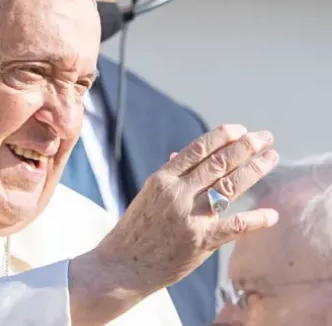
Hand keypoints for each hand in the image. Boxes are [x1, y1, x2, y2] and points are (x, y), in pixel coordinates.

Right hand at [102, 124, 278, 289]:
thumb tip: (181, 154)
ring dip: (255, 170)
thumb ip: (168, 177)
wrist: (122, 265)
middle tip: (265, 137)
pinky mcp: (200, 241)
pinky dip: (256, 220)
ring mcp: (190, 217)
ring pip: (230, 186)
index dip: (222, 137)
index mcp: (161, 179)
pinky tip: (272, 214)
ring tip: (271, 158)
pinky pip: (235, 226)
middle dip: (246, 147)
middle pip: (219, 164)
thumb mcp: (147, 196)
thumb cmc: (135, 229)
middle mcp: (176, 194)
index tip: (240, 129)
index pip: (197, 150)